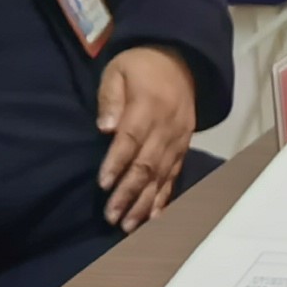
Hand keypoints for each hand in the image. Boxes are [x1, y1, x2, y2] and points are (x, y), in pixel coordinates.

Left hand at [95, 45, 197, 229]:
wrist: (182, 61)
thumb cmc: (141, 66)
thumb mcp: (118, 70)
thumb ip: (110, 98)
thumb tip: (105, 128)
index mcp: (149, 106)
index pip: (131, 139)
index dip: (117, 163)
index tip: (103, 184)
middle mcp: (167, 126)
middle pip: (147, 164)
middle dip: (128, 193)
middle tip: (111, 216)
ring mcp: (178, 139)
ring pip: (161, 175)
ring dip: (145, 202)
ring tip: (128, 225)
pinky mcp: (184, 147)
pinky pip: (174, 175)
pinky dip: (164, 198)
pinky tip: (154, 217)